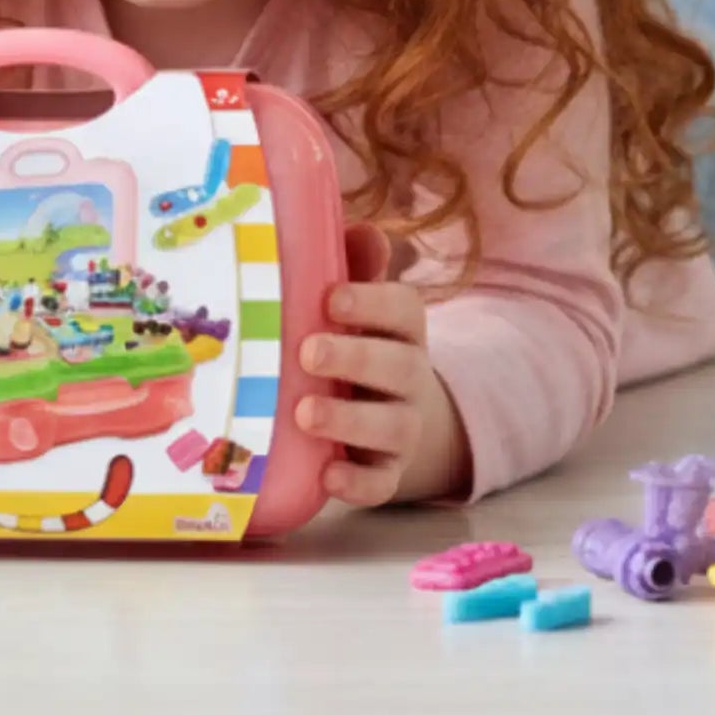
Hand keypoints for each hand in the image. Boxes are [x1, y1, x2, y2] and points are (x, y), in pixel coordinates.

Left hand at [295, 225, 469, 506]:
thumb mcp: (357, 305)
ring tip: (304, 414)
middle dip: (355, 358)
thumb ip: (356, 267)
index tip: (331, 298)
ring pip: (391, 427)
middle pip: (398, 366)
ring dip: (350, 420)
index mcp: (403, 330)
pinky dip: (357, 484)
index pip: (404, 309)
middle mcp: (410, 377)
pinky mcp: (387, 473)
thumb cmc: (358, 342)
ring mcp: (403, 428)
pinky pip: (381, 484)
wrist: (392, 415)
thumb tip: (360, 229)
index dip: (371, 302)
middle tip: (307, 352)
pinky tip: (327, 476)